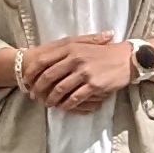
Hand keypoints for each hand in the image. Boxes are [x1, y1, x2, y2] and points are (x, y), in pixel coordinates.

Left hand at [27, 33, 141, 107]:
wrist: (127, 59)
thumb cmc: (104, 52)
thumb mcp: (84, 45)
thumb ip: (65, 50)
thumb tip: (44, 59)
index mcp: (71, 47)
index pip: (43, 60)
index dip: (31, 72)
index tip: (26, 81)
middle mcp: (75, 59)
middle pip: (48, 76)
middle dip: (38, 88)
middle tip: (34, 96)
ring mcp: (84, 72)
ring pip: (60, 89)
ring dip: (51, 99)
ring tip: (48, 104)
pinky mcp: (93, 85)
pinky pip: (74, 98)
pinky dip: (66, 105)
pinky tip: (63, 107)